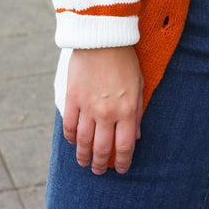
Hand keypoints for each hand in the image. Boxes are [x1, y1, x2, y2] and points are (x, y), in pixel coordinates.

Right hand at [63, 46, 143, 174]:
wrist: (102, 37)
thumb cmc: (125, 59)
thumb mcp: (139, 84)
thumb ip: (138, 111)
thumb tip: (136, 136)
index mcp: (127, 110)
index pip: (124, 146)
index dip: (123, 162)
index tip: (120, 169)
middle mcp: (107, 113)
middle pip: (102, 149)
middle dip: (100, 164)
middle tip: (99, 171)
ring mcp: (88, 107)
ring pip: (83, 142)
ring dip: (83, 156)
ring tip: (84, 163)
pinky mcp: (72, 99)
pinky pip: (69, 126)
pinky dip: (71, 138)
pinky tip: (73, 142)